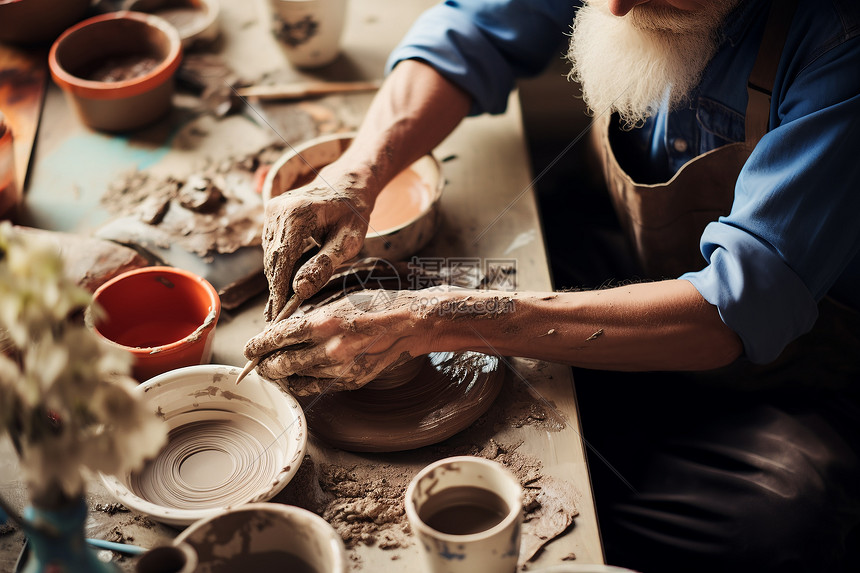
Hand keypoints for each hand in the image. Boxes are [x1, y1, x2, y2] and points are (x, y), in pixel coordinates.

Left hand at [243, 289, 424, 394]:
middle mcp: (329, 349)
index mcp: (323, 323)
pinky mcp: (349, 382)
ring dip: (283, 373)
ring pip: (295, 377)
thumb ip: (308, 320)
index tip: (249, 349)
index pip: (276, 338)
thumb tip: (280, 331)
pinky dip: (301, 382)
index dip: (256, 346)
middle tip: (259, 362)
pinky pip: (315, 387)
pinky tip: (299, 374)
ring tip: (278, 366)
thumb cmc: (373, 307)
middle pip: (280, 364)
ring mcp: (340, 369)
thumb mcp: (336, 303)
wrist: (408, 325)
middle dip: (264, 365)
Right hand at [262, 167, 373, 321]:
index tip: (277, 315)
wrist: (348, 183)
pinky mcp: (272, 213)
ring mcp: (272, 209)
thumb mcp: (349, 241)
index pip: (282, 259)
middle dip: (275, 288)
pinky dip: (279, 264)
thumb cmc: (353, 212)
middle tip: (276, 319)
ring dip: (276, 278)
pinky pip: (273, 245)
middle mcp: (278, 209)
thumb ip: (325, 264)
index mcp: (297, 213)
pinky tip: (285, 284)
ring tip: (279, 307)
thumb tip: (301, 290)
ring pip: (270, 253)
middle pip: (272, 258)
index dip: (278, 290)